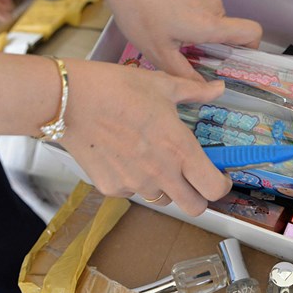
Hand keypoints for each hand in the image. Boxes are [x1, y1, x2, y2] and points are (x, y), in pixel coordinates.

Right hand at [59, 59, 232, 215]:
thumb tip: (218, 88)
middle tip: (192, 177)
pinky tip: (127, 157)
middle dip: (199, 196)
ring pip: (163, 200)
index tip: (219, 176)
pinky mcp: (111, 188)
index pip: (214, 189)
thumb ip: (196, 92)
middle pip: (194, 208)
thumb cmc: (118, 89)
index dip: (221, 186)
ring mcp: (135, 185)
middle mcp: (161, 174)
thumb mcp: (164, 85)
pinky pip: (133, 193)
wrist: (70, 100)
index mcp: (180, 150)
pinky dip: (136, 182)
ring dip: (167, 187)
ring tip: (154, 160)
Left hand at [100, 0, 262, 80]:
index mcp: (210, 24)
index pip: (252, 33)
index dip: (252, 47)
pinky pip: (201, 4)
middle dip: (212, 43)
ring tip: (170, 31)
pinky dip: (189, 13)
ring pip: (212, 17)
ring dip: (198, 28)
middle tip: (186, 51)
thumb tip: (202, 89)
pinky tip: (165, 14)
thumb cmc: (139, 9)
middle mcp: (213, 6)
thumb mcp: (159, 52)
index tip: (237, 59)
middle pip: (228, 30)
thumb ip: (184, 74)